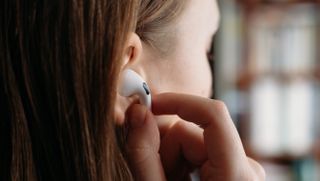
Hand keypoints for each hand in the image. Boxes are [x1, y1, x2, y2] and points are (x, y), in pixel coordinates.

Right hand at [126, 93, 264, 180]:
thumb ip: (144, 153)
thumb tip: (138, 111)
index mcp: (235, 174)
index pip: (213, 114)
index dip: (178, 102)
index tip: (148, 106)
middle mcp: (245, 167)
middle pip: (192, 133)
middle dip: (166, 151)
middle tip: (159, 180)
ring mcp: (241, 169)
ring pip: (192, 141)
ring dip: (172, 161)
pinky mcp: (233, 170)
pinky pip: (200, 152)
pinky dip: (183, 166)